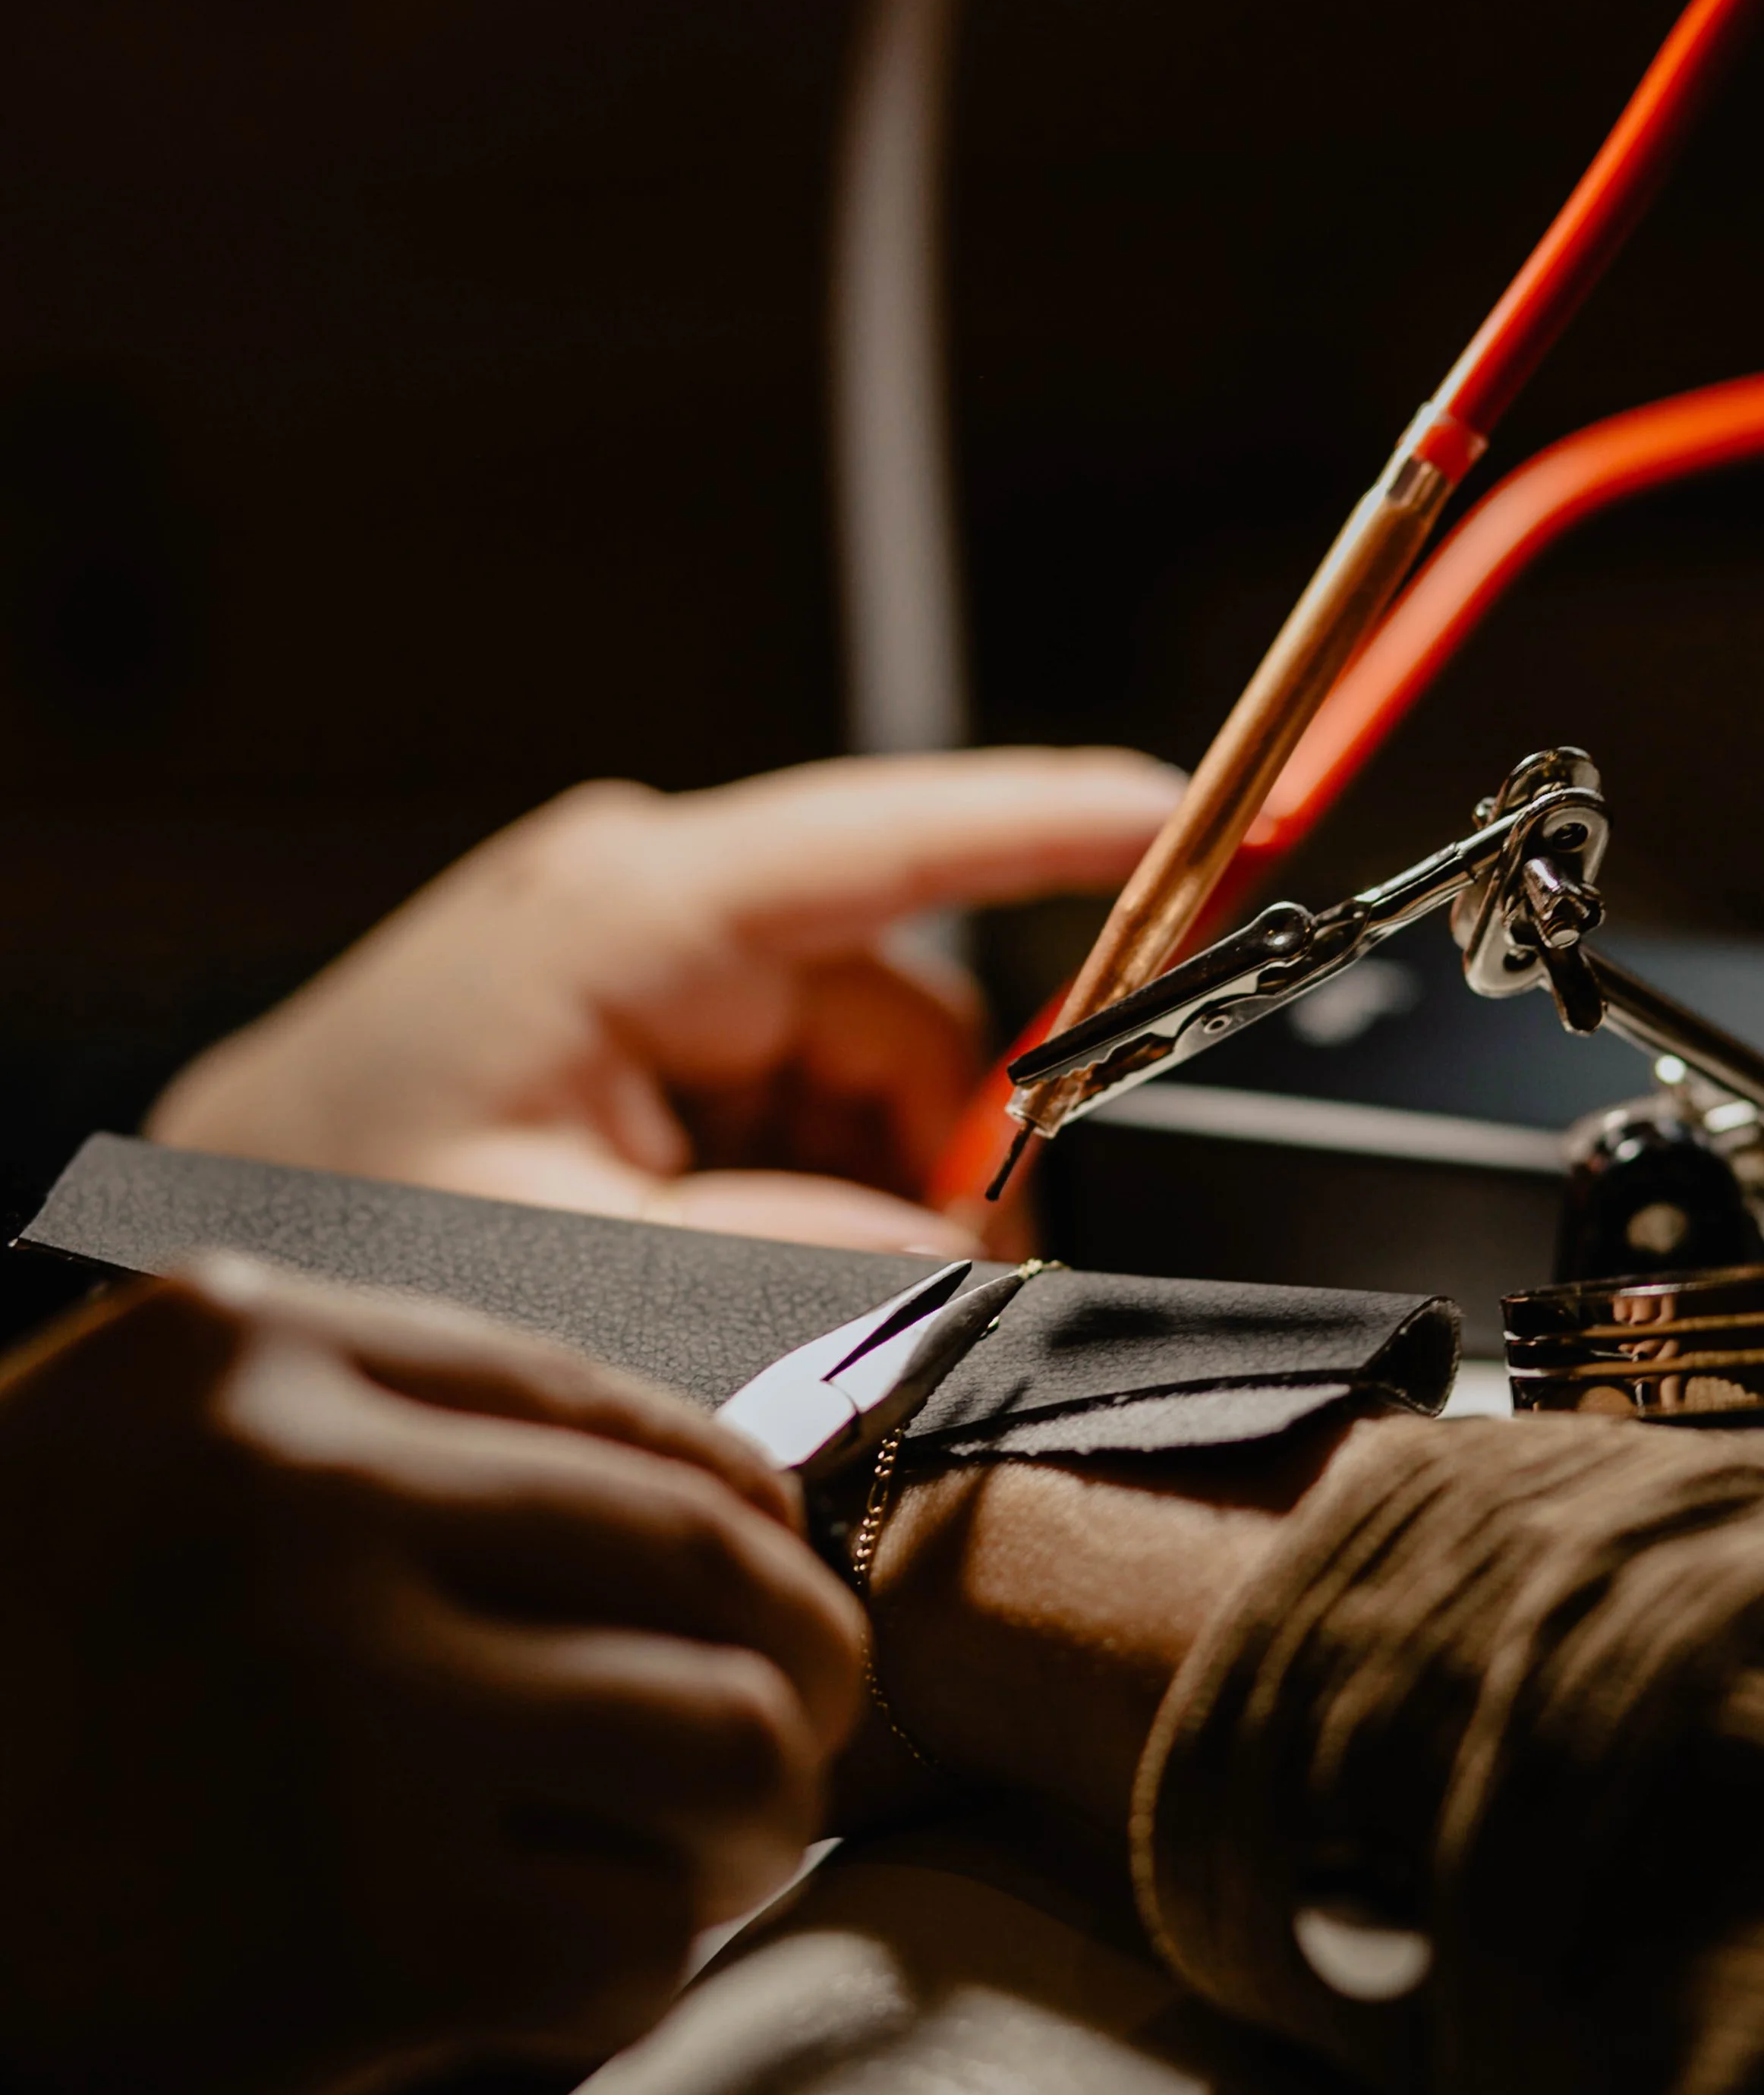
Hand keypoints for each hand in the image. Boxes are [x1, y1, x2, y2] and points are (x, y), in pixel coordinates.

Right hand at [0, 1259, 861, 2094]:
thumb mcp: (114, 1469)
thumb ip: (349, 1435)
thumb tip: (681, 1495)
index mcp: (236, 1350)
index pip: (601, 1401)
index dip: (733, 1503)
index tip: (768, 1570)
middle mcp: (305, 1492)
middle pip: (710, 1555)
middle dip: (797, 1662)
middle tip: (784, 1737)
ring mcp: (351, 1706)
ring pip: (728, 1738)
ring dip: (749, 1824)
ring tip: (697, 1864)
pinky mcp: (378, 1933)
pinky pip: (638, 1940)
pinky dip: (631, 1975)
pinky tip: (554, 1986)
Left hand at [148, 749, 1180, 1251]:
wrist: (236, 1233)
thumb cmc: (355, 1217)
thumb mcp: (587, 1265)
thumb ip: (809, 1251)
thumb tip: (967, 1243)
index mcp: (631, 915)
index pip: (892, 840)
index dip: (1059, 824)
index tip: (1196, 818)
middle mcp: (651, 900)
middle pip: (903, 1006)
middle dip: (933, 1146)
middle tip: (891, 1277)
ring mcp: (647, 952)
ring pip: (862, 1069)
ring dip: (853, 1180)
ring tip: (741, 1271)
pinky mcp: (644, 1010)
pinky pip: (795, 1094)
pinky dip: (797, 1178)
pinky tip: (712, 1239)